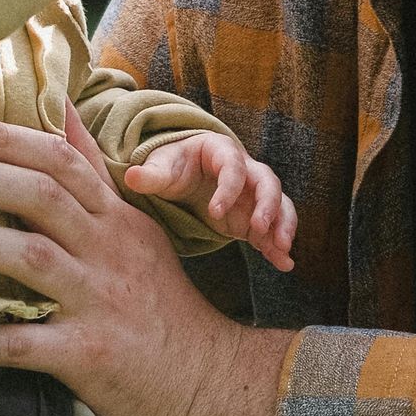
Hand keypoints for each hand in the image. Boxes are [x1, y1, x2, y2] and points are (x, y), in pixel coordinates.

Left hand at [0, 102, 294, 415]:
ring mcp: (98, 301)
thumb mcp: (135, 228)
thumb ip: (92, 171)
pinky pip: (15, 344)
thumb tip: (57, 106)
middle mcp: (108, 250)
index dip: (4, 137)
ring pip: (26, 258)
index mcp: (115, 217)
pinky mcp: (86, 356)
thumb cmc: (160, 302)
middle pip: (40, 196)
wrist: (206, 381)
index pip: (60, 160)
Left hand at [125, 133, 296, 271]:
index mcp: (221, 151)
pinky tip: (284, 264)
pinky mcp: (254, 217)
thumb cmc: (174, 166)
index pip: (233, 166)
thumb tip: (131, 176)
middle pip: (268, 182)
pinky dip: (278, 246)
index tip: (214, 212)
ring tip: (282, 249)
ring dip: (283, 225)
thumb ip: (150, 175)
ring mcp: (253, 195)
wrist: (185, 175)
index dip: (228, 188)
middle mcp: (246, 170)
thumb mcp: (161, 168)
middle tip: (259, 228)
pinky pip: (273, 229)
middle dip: (267, 204)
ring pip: (280, 204)